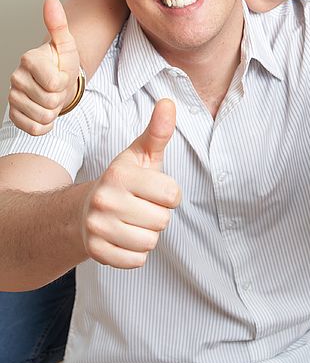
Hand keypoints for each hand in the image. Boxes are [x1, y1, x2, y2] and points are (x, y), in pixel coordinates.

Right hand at [9, 0, 80, 135]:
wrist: (57, 83)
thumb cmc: (62, 64)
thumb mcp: (67, 46)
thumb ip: (59, 25)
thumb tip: (51, 0)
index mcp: (28, 59)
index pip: (55, 83)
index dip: (64, 83)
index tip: (62, 75)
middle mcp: (15, 77)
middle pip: (50, 102)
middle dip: (60, 98)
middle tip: (58, 89)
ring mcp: (13, 97)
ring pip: (44, 117)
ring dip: (54, 111)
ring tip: (52, 98)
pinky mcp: (14, 115)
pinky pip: (35, 129)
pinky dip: (45, 125)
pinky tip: (44, 111)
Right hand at [82, 99, 180, 267]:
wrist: (84, 211)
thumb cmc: (123, 181)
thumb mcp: (140, 154)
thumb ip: (158, 131)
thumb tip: (169, 102)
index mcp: (120, 174)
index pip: (172, 194)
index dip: (169, 194)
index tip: (154, 189)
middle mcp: (104, 200)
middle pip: (163, 221)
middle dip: (158, 215)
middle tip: (141, 206)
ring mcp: (97, 227)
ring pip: (150, 242)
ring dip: (147, 234)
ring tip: (133, 220)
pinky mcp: (95, 252)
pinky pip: (136, 261)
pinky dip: (135, 252)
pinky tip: (124, 236)